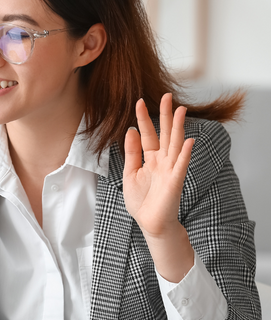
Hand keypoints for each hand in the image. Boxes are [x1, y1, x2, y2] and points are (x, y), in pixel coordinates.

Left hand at [123, 93, 194, 281]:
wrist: (150, 223)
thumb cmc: (141, 201)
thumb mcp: (130, 174)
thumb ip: (131, 154)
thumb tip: (131, 131)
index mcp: (150, 159)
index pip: (147, 134)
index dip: (143, 119)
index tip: (139, 101)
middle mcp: (162, 161)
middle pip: (164, 134)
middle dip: (165, 115)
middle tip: (166, 96)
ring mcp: (170, 170)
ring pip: (175, 144)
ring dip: (178, 128)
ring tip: (180, 110)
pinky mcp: (175, 181)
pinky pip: (181, 165)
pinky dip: (186, 153)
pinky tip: (190, 140)